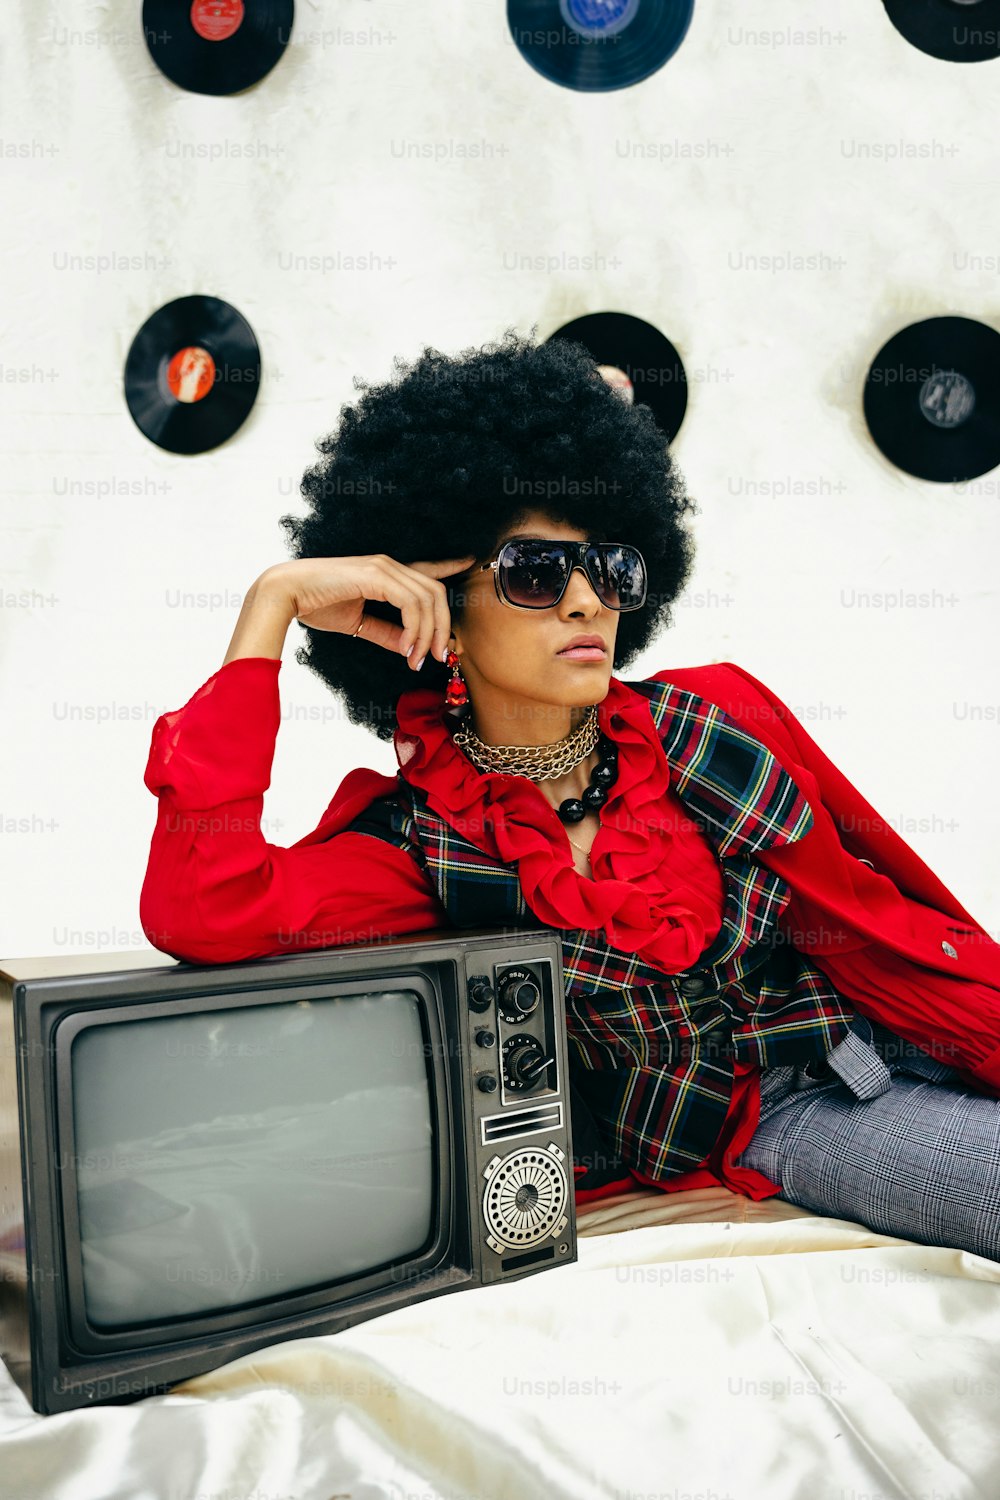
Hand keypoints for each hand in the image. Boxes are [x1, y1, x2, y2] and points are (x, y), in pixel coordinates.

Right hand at [260, 553, 476, 670]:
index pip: (425, 569)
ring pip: (427, 599)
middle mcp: (389, 565)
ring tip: (417, 660)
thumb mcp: (358, 623)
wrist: (286, 594)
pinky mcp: (376, 575)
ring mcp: (384, 567)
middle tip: (438, 656)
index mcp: (385, 572)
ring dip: (428, 635)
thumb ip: (385, 632)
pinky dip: (414, 629)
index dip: (449, 566)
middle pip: (435, 592)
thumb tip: (408, 648)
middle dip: (442, 627)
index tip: (469, 563)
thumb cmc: (316, 604)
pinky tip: (407, 648)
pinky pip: (411, 603)